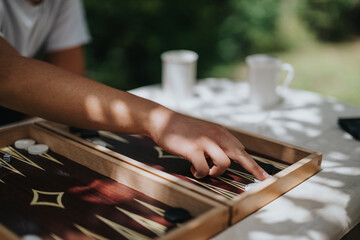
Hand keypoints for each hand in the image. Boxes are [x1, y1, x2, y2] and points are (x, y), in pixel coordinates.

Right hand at [147, 109, 269, 179]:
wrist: (163, 120)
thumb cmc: (182, 129)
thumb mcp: (204, 132)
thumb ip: (216, 143)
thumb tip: (226, 160)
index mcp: (220, 133)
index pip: (241, 150)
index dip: (253, 164)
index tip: (264, 175)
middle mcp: (216, 136)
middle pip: (241, 155)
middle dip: (254, 169)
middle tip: (263, 180)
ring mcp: (205, 142)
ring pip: (223, 164)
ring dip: (215, 172)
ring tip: (205, 170)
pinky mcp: (193, 148)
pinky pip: (203, 168)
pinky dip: (199, 173)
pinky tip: (192, 169)